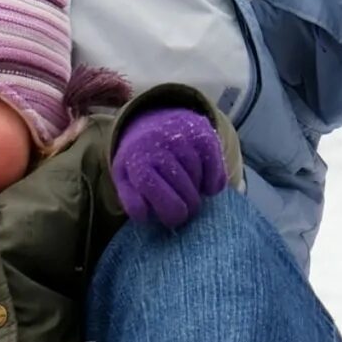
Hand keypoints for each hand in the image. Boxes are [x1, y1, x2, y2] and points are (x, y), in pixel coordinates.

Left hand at [112, 107, 226, 228]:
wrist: (156, 122)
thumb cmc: (141, 162)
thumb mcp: (127, 180)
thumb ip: (132, 201)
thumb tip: (144, 215)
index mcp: (135, 158)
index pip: (148, 184)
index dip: (166, 209)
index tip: (172, 219)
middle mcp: (158, 143)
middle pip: (181, 186)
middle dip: (188, 208)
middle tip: (187, 213)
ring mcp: (182, 137)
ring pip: (197, 178)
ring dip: (198, 192)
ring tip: (191, 195)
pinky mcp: (203, 135)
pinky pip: (214, 168)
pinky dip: (213, 183)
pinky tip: (206, 187)